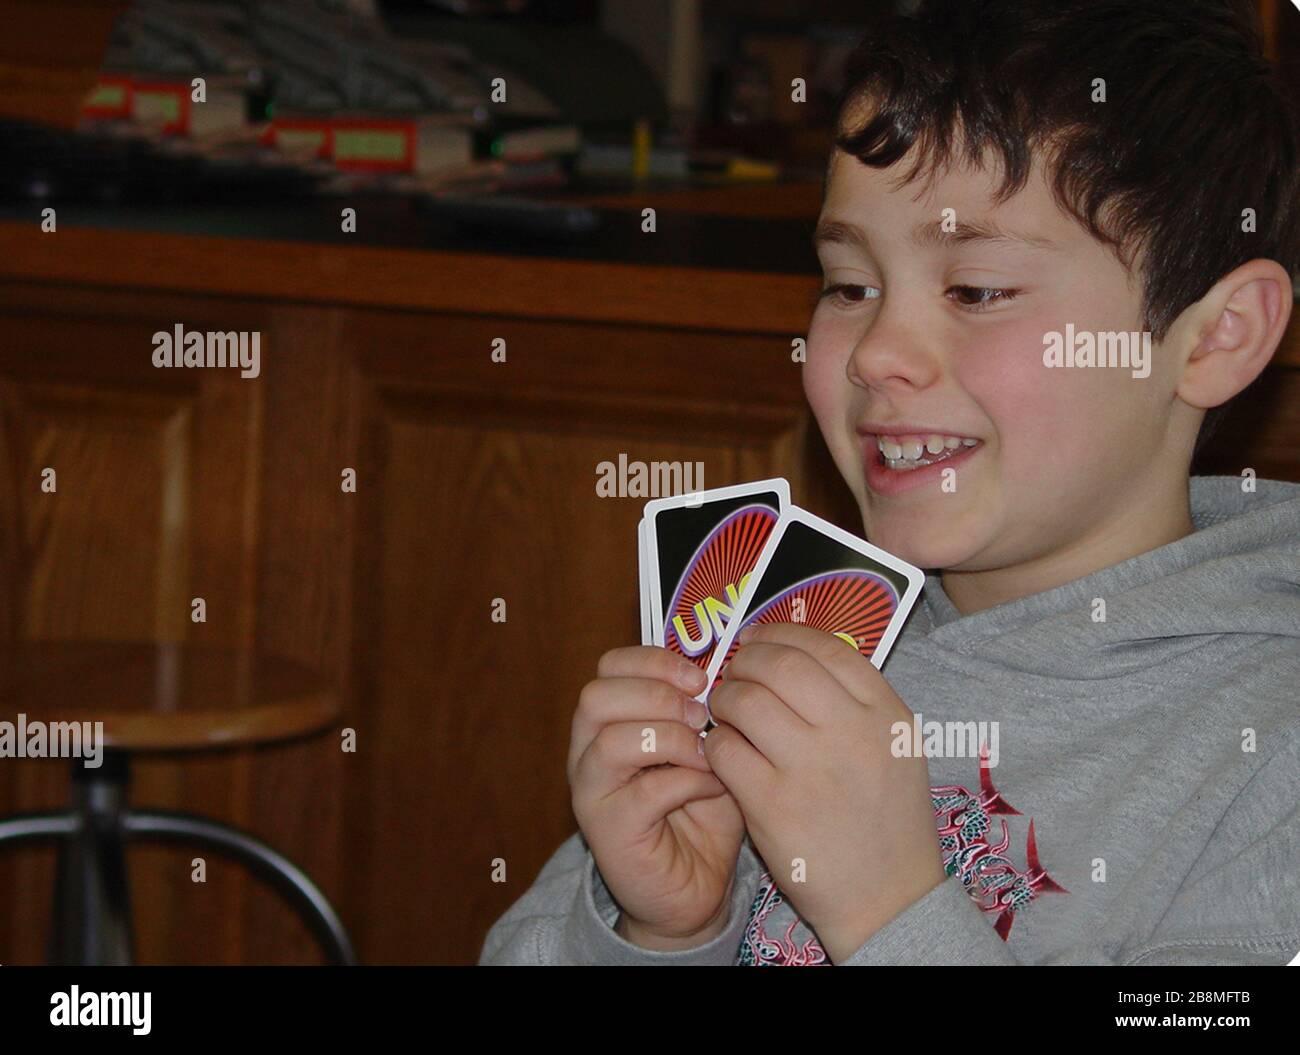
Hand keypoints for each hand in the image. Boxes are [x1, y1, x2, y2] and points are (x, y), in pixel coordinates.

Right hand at [569, 645, 746, 949]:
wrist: (695, 886)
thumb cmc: (701, 810)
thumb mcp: (708, 748)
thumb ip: (707, 713)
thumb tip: (724, 678)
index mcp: (609, 720)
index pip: (609, 666)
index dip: (653, 661)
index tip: (699, 677)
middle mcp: (587, 750)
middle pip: (597, 696)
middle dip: (657, 695)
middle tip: (701, 714)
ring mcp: (592, 792)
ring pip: (611, 740)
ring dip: (670, 737)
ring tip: (706, 751)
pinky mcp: (608, 831)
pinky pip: (643, 792)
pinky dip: (687, 781)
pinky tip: (713, 785)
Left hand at [702, 622, 944, 961]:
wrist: (888, 899)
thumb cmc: (886, 818)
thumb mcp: (894, 747)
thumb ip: (855, 699)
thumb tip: (791, 651)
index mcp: (886, 713)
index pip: (826, 646)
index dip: (782, 634)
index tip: (758, 638)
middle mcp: (853, 733)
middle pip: (780, 665)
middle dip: (746, 662)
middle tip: (735, 674)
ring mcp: (812, 769)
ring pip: (744, 701)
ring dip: (724, 700)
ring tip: (724, 712)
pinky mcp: (773, 805)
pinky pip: (724, 750)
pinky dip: (715, 744)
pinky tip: (723, 754)